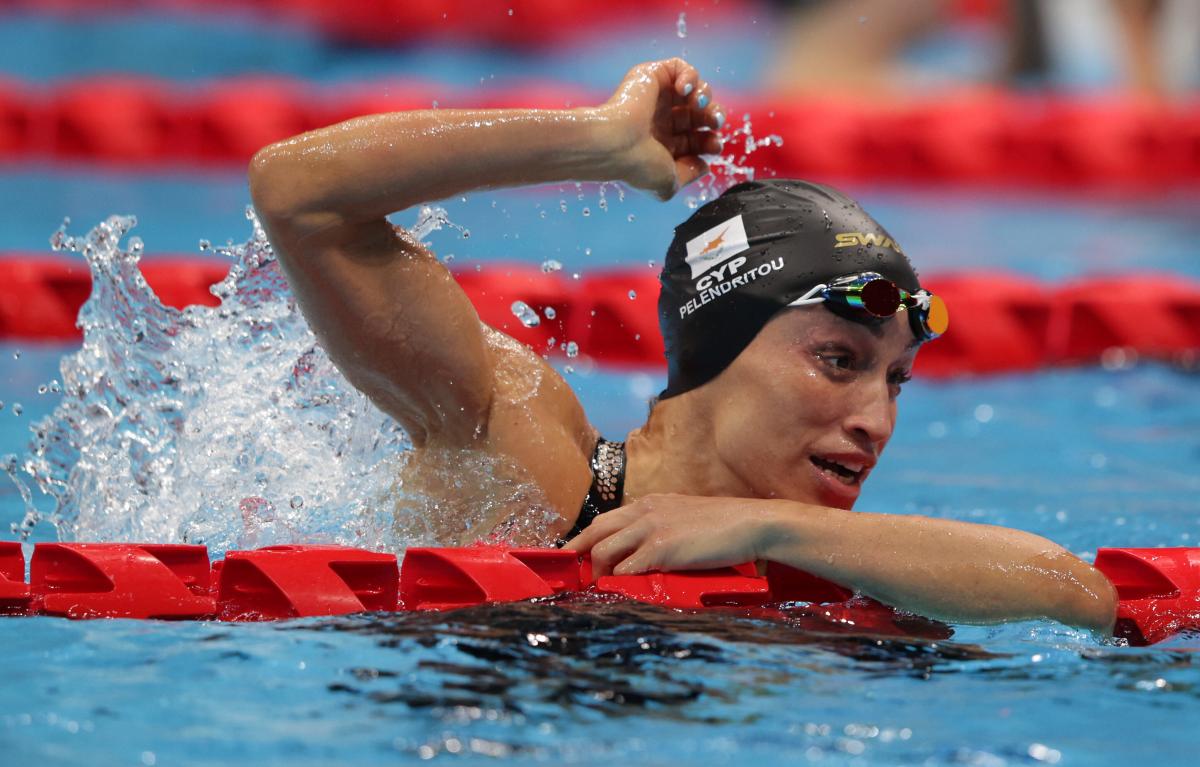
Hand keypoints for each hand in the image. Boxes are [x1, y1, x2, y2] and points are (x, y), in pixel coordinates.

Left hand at [562, 494, 780, 576]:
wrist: (751, 524)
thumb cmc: (725, 526)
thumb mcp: (686, 516)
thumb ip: (663, 525)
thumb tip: (648, 549)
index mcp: (650, 503)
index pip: (606, 519)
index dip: (587, 539)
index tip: (577, 555)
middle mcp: (645, 511)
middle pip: (595, 530)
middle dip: (579, 553)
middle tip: (577, 575)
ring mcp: (651, 529)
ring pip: (603, 550)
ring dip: (598, 574)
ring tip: (602, 589)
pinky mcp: (661, 549)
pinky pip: (625, 569)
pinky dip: (617, 583)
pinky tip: (618, 592)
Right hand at [600, 58, 723, 200]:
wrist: (615, 144)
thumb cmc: (638, 166)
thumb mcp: (668, 183)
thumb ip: (690, 174)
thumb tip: (705, 166)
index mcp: (661, 146)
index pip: (695, 140)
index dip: (710, 141)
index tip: (715, 146)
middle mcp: (658, 121)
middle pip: (698, 114)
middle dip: (714, 117)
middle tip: (715, 122)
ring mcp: (654, 99)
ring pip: (693, 89)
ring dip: (705, 95)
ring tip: (699, 103)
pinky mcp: (650, 77)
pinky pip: (678, 67)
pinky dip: (690, 75)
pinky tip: (684, 89)